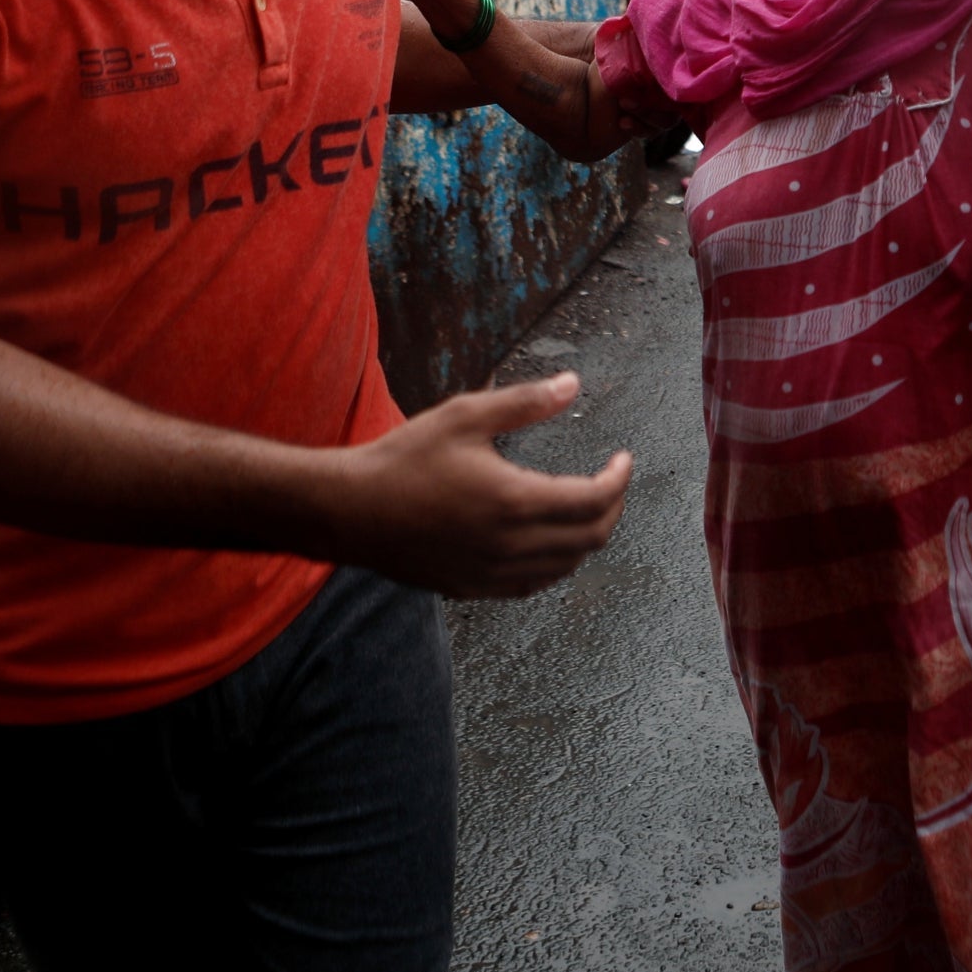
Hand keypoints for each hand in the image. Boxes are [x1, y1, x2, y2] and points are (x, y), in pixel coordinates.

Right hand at [331, 371, 632, 598]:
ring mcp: (491, 573)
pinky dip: (554, 563)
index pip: (595, 501)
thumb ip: (524, 402)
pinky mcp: (471, 588)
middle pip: (590, 539)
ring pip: (565, 566)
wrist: (348, 510)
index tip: (623, 459)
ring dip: (586, 538)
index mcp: (514, 501)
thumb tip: (573, 384)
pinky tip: (548, 541)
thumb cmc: (403, 459)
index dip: (620, 480)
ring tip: (586, 506)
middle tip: (611, 482)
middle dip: (612, 508)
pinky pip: (531, 584)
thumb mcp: (464, 416)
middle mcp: (510, 545)